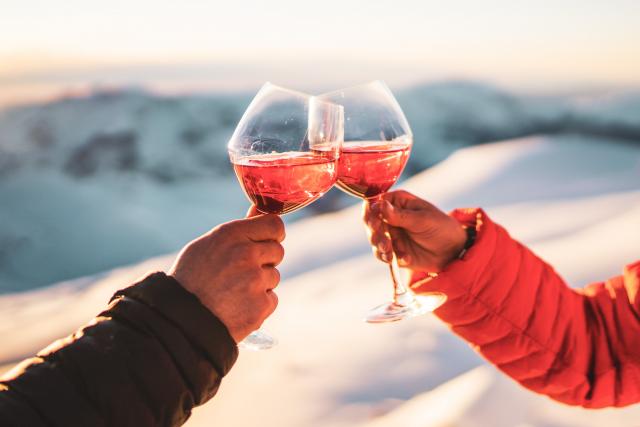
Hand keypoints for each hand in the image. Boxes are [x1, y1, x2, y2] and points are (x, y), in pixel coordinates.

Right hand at [168, 208, 284, 342]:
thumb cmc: (191, 279)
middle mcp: (246, 253)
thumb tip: (259, 210)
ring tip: (234, 292)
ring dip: (260, 284)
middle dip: (265, 260)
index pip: (274, 224)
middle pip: (278, 251)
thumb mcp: (208, 245)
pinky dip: (259, 304)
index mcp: (231, 234)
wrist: (179, 320)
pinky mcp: (261, 305)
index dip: (272, 234)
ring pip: (274, 276)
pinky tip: (238, 306)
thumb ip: (238, 231)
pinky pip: (271, 299)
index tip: (267, 241)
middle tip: (242, 272)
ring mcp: (255, 280)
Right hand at [363, 190, 465, 272]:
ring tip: (392, 254)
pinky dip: (390, 258)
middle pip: (371, 222)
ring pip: (374, 240)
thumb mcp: (422, 219)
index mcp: (397, 202)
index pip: (375, 203)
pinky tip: (406, 259)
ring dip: (381, 247)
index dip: (371, 212)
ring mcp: (390, 234)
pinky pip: (382, 254)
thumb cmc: (441, 227)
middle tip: (385, 244)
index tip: (374, 223)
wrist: (453, 251)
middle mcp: (390, 217)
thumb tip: (378, 204)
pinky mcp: (393, 250)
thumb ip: (399, 215)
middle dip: (375, 234)